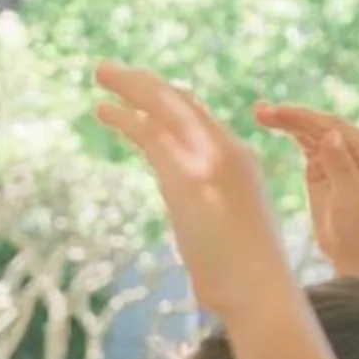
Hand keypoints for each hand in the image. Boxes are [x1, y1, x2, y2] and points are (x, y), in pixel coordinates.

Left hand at [94, 64, 292, 323]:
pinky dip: (127, 118)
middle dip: (141, 82)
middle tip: (107, 69)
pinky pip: (153, 135)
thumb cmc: (243, 273)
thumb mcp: (224, 228)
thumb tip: (190, 223)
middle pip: (179, 101)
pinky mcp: (188, 177)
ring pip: (164, 108)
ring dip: (129, 88)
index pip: (197, 115)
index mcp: (238, 158)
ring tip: (99, 73)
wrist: (259, 289)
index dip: (165, 97)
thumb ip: (203, 209)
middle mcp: (225, 150)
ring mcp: (208, 160)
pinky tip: (104, 110)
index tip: (138, 92)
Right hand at [254, 102, 358, 277]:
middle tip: (259, 110)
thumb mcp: (351, 197)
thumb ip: (340, 165)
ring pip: (308, 132)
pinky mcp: (320, 169)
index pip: (330, 126)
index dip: (302, 118)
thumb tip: (330, 134)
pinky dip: (287, 135)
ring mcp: (335, 157)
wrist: (355, 254)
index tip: (276, 113)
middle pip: (317, 125)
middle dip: (289, 116)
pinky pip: (303, 145)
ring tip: (258, 113)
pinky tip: (271, 125)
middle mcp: (352, 148)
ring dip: (285, 122)